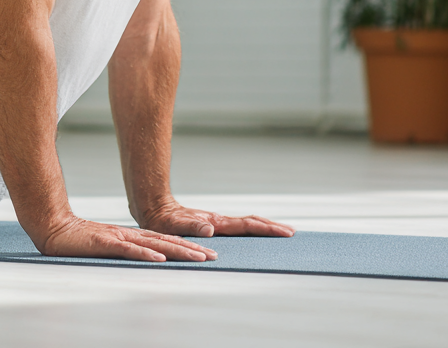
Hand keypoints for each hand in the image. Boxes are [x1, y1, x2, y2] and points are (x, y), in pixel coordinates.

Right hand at [38, 214, 216, 261]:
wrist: (55, 230)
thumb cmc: (80, 242)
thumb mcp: (109, 248)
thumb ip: (126, 252)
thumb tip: (147, 261)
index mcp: (131, 237)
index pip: (164, 241)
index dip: (187, 246)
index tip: (207, 253)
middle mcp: (129, 235)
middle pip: (166, 241)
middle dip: (191, 249)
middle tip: (213, 256)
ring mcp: (118, 238)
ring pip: (154, 244)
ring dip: (177, 251)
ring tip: (197, 257)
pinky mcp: (104, 242)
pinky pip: (128, 249)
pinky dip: (145, 253)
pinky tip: (160, 257)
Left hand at [138, 198, 295, 238]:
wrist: (155, 210)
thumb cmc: (164, 221)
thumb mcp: (175, 226)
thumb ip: (191, 228)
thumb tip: (210, 231)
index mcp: (216, 223)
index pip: (246, 226)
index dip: (265, 229)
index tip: (285, 231)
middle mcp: (220, 223)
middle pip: (251, 223)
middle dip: (271, 227)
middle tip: (292, 233)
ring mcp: (218, 224)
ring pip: (246, 225)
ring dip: (264, 228)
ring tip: (281, 233)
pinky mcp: (214, 227)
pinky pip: (238, 229)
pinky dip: (252, 230)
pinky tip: (258, 236)